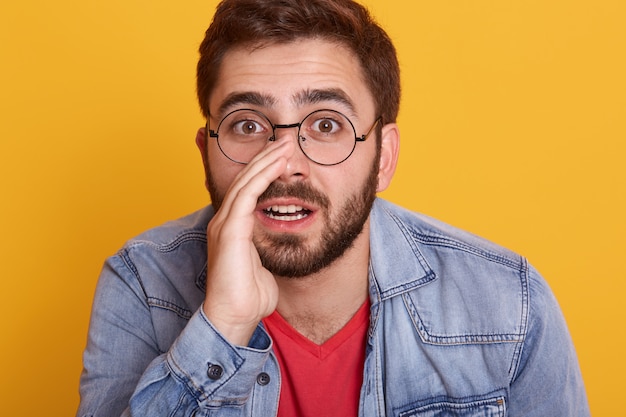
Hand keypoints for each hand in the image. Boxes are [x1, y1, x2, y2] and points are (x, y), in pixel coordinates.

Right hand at [202, 140, 292, 345]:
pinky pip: (247, 196)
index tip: (284, 155)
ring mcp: (224, 224)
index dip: (265, 169)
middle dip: (267, 157)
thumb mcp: (261, 263)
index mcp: (232, 226)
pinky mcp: (229, 231)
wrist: (233, 318)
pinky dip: (263, 178)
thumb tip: (279, 241)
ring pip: (246, 182)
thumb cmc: (249, 296)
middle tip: (286, 140)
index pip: (248, 188)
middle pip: (246, 178)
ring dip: (267, 161)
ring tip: (285, 145)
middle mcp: (224, 220)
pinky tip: (278, 166)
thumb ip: (265, 246)